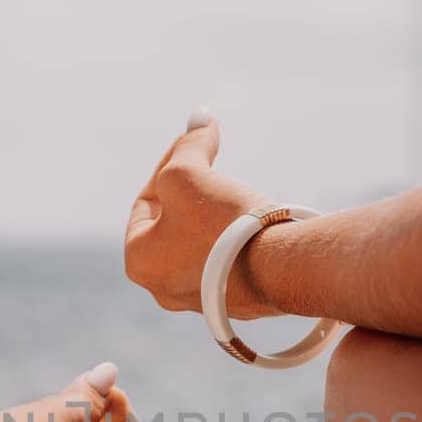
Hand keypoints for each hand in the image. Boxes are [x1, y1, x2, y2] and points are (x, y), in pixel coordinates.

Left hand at [125, 107, 279, 318]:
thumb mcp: (188, 172)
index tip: (194, 140)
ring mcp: (201, 299)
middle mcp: (164, 288)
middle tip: (213, 164)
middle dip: (193, 188)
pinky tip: (254, 222)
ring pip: (201, 242)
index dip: (169, 162)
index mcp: (140, 261)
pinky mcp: (235, 302)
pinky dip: (235, 237)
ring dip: (216, 212)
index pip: (146, 201)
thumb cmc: (222, 224)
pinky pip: (228, 260)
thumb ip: (188, 145)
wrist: (280, 268)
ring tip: (237, 194)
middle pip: (172, 223)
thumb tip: (200, 119)